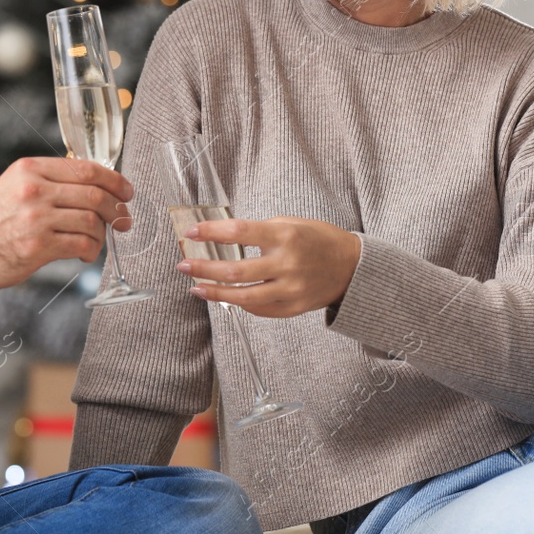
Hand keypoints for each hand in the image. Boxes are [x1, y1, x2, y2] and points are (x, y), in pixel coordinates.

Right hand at [0, 157, 132, 303]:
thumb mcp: (14, 187)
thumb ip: (49, 183)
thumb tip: (93, 188)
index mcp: (30, 169)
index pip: (86, 168)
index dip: (114, 180)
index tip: (126, 191)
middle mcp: (34, 189)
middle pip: (95, 194)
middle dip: (117, 209)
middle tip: (123, 220)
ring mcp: (35, 218)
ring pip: (91, 221)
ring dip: (102, 233)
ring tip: (96, 241)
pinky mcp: (36, 247)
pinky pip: (81, 244)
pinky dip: (91, 250)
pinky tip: (85, 253)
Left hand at [176, 216, 361, 318]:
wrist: (351, 267)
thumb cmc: (318, 240)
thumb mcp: (291, 224)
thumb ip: (260, 232)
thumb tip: (223, 237)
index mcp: (285, 236)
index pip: (239, 233)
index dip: (211, 232)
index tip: (191, 233)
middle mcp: (287, 264)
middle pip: (235, 270)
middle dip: (203, 268)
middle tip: (182, 266)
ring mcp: (290, 290)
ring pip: (243, 297)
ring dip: (214, 293)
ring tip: (196, 287)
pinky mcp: (292, 308)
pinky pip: (259, 310)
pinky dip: (239, 303)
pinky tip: (225, 297)